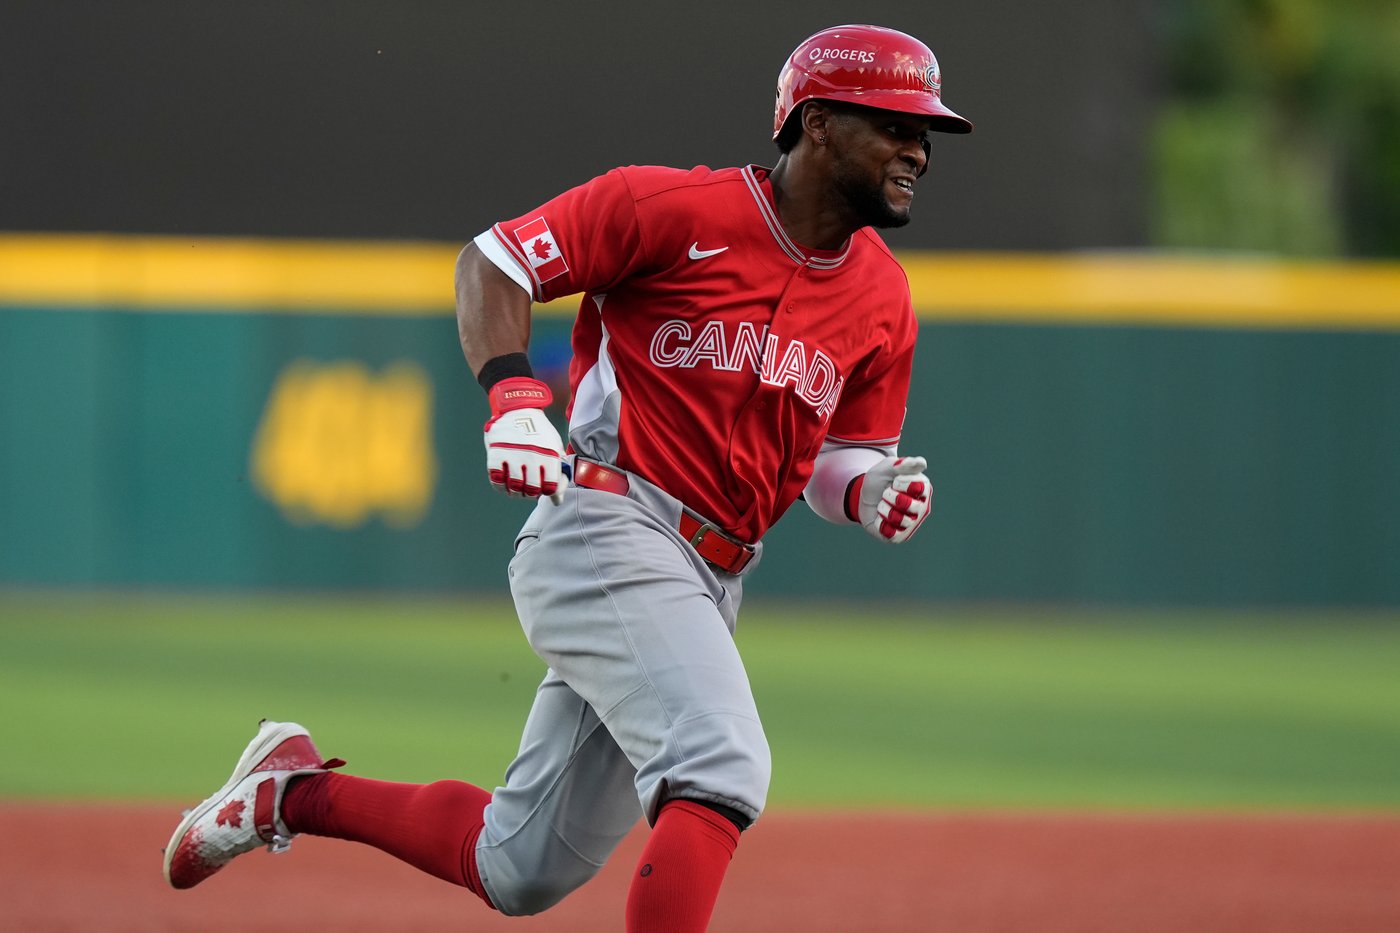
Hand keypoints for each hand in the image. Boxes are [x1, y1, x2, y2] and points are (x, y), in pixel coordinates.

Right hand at [483, 378, 567, 503]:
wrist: (517, 408)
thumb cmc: (538, 432)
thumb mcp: (554, 446)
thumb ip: (557, 473)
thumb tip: (557, 500)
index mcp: (549, 454)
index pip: (551, 487)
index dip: (548, 492)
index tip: (544, 486)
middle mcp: (532, 456)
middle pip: (532, 490)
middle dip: (531, 493)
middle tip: (529, 488)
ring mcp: (513, 456)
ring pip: (514, 488)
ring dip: (515, 491)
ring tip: (516, 486)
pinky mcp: (496, 455)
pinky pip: (497, 481)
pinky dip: (501, 486)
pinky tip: (504, 481)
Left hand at [856, 456, 931, 543]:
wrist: (863, 498)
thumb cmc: (880, 481)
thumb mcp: (887, 467)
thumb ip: (902, 463)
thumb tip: (921, 463)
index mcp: (924, 488)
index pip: (916, 487)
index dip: (900, 483)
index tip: (895, 481)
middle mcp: (922, 507)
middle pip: (908, 504)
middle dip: (890, 496)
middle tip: (886, 493)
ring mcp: (912, 523)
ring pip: (898, 519)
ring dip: (883, 509)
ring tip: (883, 505)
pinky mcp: (900, 536)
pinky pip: (890, 532)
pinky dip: (880, 523)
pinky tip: (881, 519)